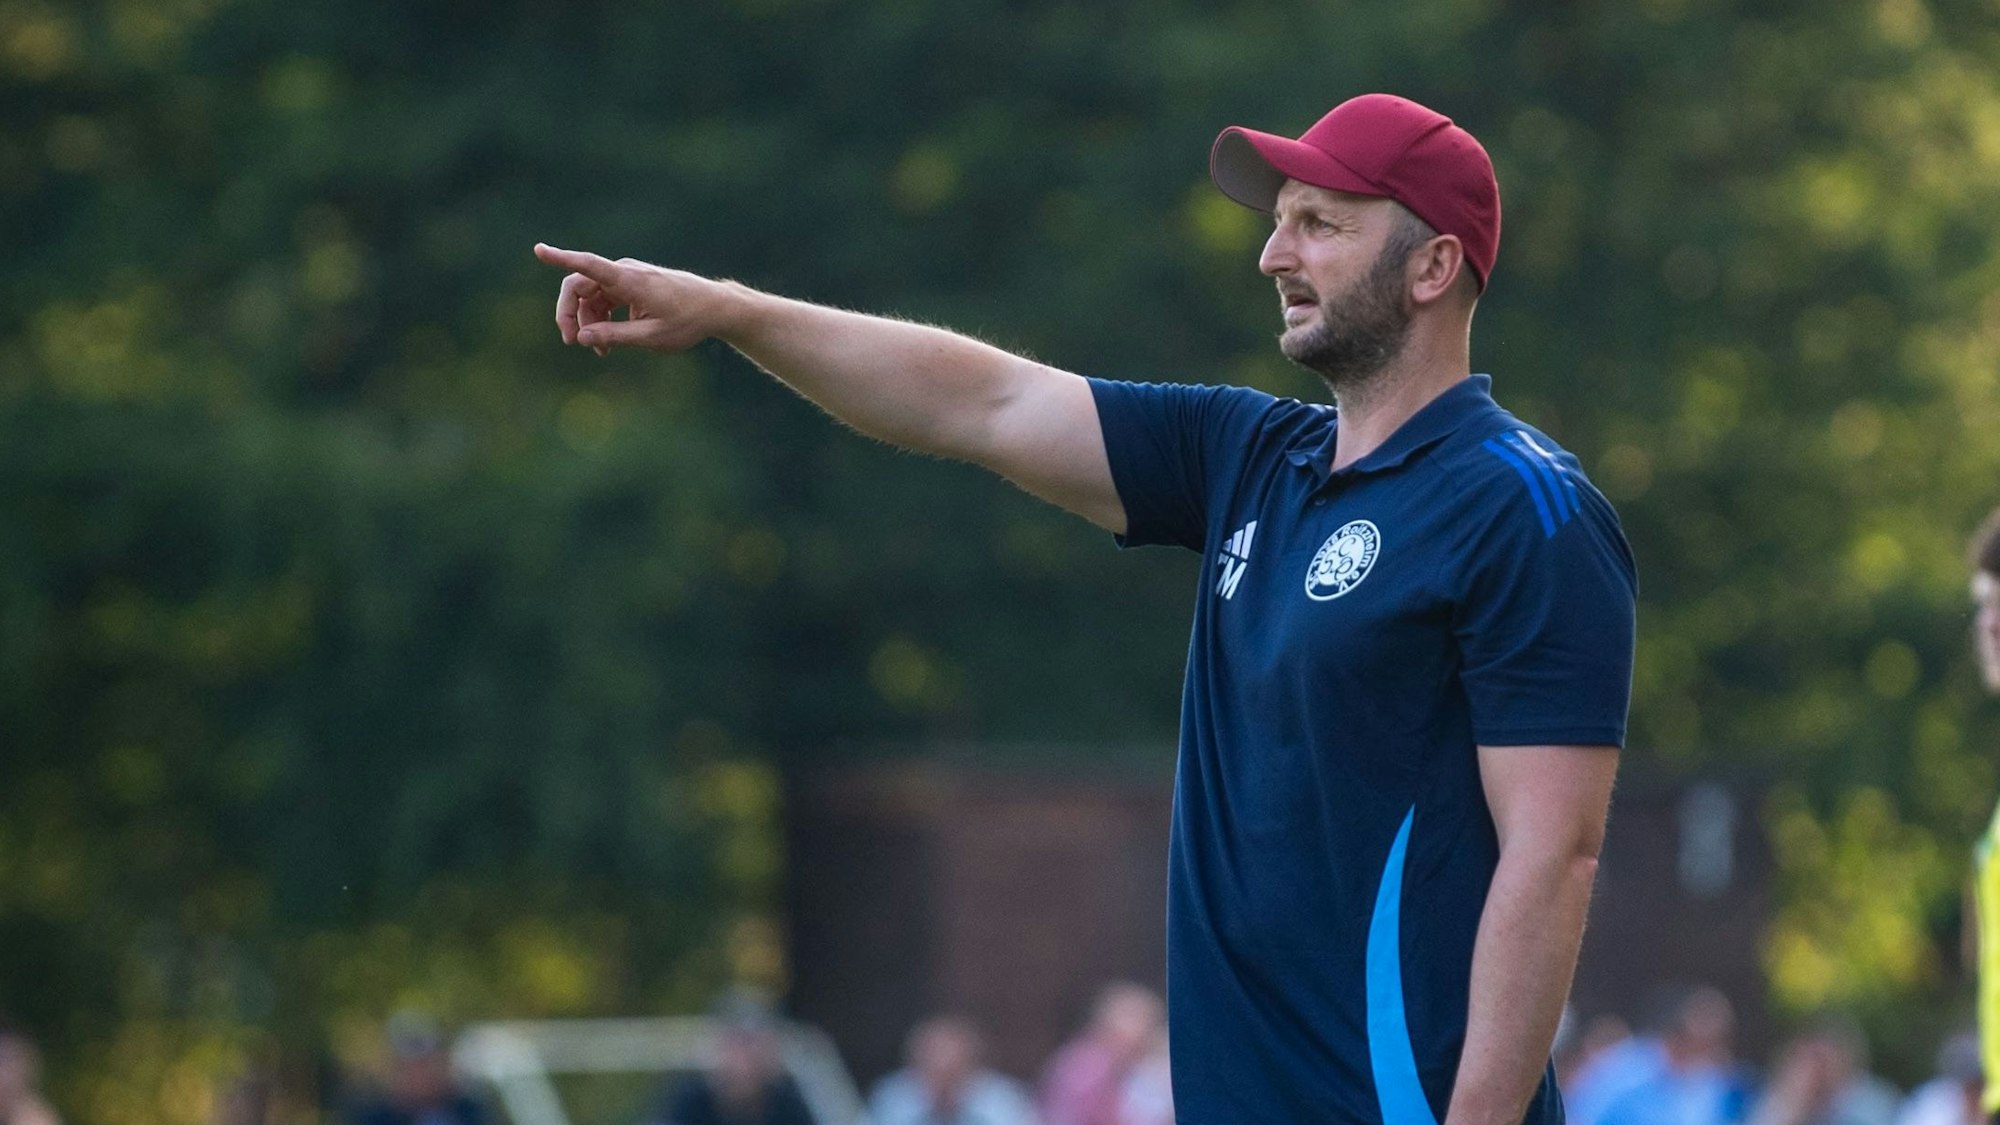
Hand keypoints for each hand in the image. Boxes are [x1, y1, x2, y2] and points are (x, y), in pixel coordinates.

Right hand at [534, 243, 737, 355]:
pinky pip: (604, 300)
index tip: (539, 250)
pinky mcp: (631, 286)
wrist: (715, 308)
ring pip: (591, 296)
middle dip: (570, 314)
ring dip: (588, 322)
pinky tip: (608, 344)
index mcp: (630, 280)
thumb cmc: (688, 321)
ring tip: (600, 351)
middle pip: (579, 286)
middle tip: (572, 342)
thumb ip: (615, 337)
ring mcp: (627, 278)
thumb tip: (582, 337)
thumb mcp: (652, 336)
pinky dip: (602, 320)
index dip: (561, 258)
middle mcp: (625, 273)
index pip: (588, 266)